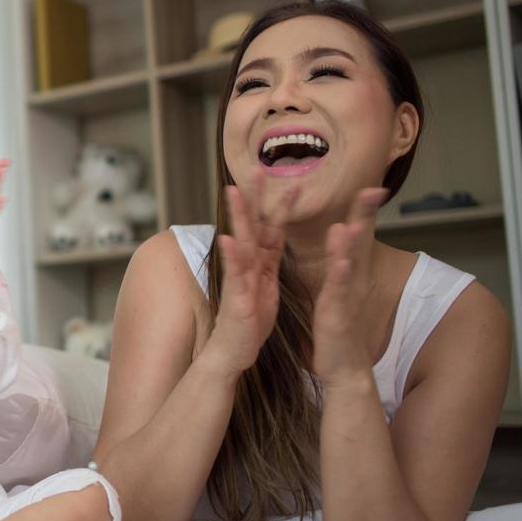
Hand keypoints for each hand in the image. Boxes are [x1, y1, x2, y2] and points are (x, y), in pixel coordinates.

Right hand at [204, 176, 299, 374]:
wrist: (234, 352)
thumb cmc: (250, 323)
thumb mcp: (266, 288)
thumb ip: (268, 263)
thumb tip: (272, 240)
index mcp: (260, 263)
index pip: (271, 227)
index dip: (281, 204)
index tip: (293, 181)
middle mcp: (247, 266)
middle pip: (252, 224)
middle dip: (255, 197)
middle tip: (256, 168)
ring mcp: (239, 279)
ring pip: (239, 241)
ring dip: (237, 216)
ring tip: (233, 192)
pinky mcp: (235, 296)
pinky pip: (233, 273)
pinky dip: (230, 255)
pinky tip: (228, 238)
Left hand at [312, 188, 384, 384]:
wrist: (344, 366)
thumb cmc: (338, 325)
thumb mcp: (338, 289)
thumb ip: (341, 262)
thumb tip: (341, 232)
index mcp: (347, 272)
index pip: (355, 236)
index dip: (362, 211)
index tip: (370, 186)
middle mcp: (351, 281)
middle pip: (359, 243)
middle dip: (365, 217)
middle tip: (372, 190)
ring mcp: (346, 297)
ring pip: (349, 266)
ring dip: (351, 244)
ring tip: (352, 222)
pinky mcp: (337, 314)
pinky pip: (338, 293)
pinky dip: (340, 276)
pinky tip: (341, 262)